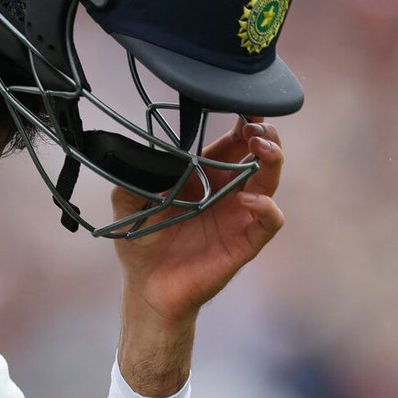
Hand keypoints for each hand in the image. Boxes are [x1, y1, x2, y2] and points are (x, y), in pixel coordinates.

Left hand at [112, 116, 285, 324]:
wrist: (147, 289)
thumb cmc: (142, 245)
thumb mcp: (127, 203)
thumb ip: (133, 176)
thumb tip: (138, 152)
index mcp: (204, 178)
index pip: (232, 144)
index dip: (243, 124)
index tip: (244, 109)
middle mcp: (227, 193)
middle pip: (259, 156)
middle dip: (263, 135)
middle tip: (254, 127)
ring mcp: (239, 217)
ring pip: (270, 181)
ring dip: (271, 160)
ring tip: (261, 148)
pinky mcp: (244, 243)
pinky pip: (269, 222)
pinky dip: (267, 208)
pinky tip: (249, 199)